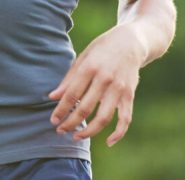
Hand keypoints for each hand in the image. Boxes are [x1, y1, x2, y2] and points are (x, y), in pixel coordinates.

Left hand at [48, 26, 144, 145]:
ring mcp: (119, 88)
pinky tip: (108, 142)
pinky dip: (118, 133)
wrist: (131, 42)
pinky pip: (125, 118)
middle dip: (70, 122)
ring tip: (77, 136)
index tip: (53, 120)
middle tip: (60, 130)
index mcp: (90, 67)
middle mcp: (105, 79)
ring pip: (104, 117)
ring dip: (89, 131)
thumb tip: (53, 97)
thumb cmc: (102, 49)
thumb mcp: (83, 58)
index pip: (72, 95)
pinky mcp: (130, 95)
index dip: (61, 110)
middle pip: (85, 108)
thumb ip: (69, 79)